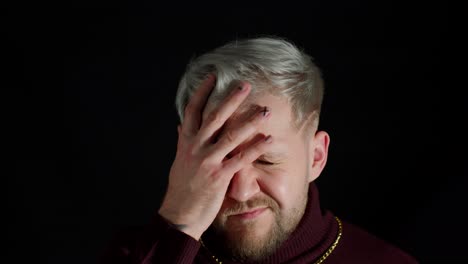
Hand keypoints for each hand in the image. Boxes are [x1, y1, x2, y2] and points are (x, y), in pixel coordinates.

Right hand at [158, 75, 272, 239]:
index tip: (213, 77)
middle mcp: (195, 148)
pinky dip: (256, 147)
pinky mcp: (219, 176)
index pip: (192, 110)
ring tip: (265, 110)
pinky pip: (241, 158)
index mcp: (186, 142)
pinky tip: (269, 139)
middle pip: (215, 117)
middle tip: (245, 85)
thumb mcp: (179, 161)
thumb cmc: (181, 188)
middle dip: (231, 99)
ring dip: (250, 121)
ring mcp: (207, 161)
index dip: (202, 92)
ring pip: (231, 135)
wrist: (179, 215)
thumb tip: (180, 125)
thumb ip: (183, 141)